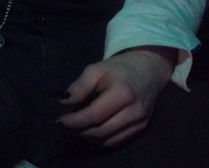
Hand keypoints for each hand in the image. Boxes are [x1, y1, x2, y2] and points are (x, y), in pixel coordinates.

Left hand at [58, 46, 175, 147]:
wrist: (148, 70)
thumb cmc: (119, 68)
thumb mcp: (96, 69)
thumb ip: (80, 86)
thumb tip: (64, 102)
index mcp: (123, 93)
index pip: (94, 115)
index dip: (75, 121)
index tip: (59, 120)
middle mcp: (134, 111)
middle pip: (101, 131)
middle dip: (78, 130)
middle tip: (64, 125)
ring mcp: (140, 122)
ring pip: (108, 139)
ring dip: (88, 137)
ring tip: (74, 128)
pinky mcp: (142, 128)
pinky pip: (117, 141)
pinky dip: (101, 139)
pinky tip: (90, 130)